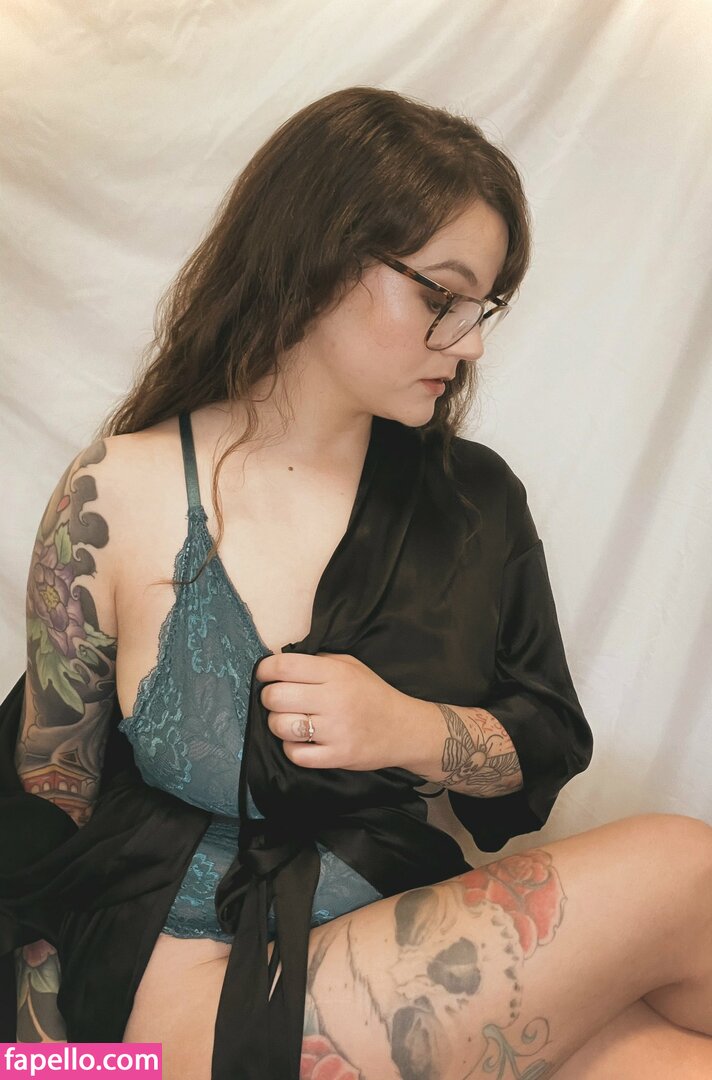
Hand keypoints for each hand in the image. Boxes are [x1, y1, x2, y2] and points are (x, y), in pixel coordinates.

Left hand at [255, 651, 410, 769]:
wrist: (405, 729)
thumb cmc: (372, 694)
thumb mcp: (350, 665)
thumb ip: (318, 661)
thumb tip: (281, 663)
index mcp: (335, 674)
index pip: (284, 666)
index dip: (265, 670)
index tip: (264, 675)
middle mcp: (334, 699)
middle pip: (276, 697)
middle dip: (269, 698)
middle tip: (278, 700)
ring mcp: (336, 730)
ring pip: (281, 726)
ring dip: (278, 724)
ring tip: (290, 721)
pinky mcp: (338, 756)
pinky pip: (295, 754)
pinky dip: (292, 748)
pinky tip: (302, 741)